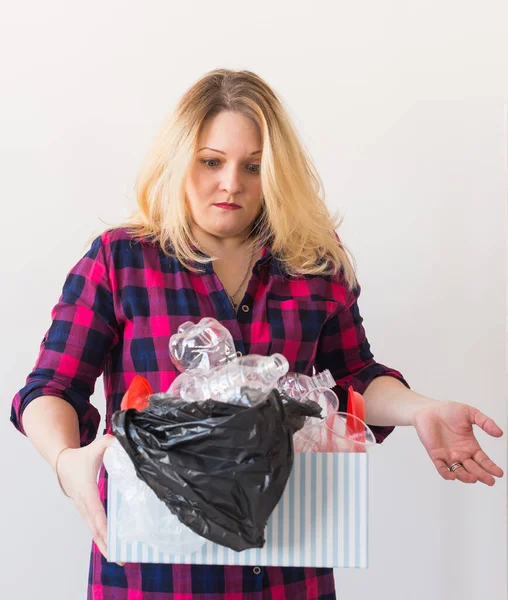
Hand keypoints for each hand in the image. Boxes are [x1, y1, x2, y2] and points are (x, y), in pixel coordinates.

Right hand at [56, 434, 124, 565]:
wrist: (63, 463)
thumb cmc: (81, 457)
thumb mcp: (96, 447)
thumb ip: (108, 443)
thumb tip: (119, 441)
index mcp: (88, 490)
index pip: (96, 510)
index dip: (103, 524)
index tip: (111, 536)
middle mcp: (84, 504)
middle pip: (95, 528)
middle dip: (107, 543)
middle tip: (120, 557)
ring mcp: (84, 509)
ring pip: (94, 530)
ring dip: (105, 544)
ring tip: (119, 558)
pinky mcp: (86, 510)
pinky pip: (94, 526)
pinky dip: (102, 537)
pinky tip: (112, 546)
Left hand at [412, 401, 503, 484]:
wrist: (428, 409)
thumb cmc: (448, 411)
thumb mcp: (470, 414)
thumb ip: (485, 422)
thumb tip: (500, 433)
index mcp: (470, 446)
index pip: (483, 460)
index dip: (491, 467)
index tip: (499, 473)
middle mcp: (461, 453)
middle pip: (473, 469)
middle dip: (482, 475)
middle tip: (490, 481)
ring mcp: (448, 455)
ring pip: (459, 471)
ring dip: (466, 477)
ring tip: (474, 478)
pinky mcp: (436, 455)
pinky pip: (442, 468)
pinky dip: (447, 474)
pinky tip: (453, 476)